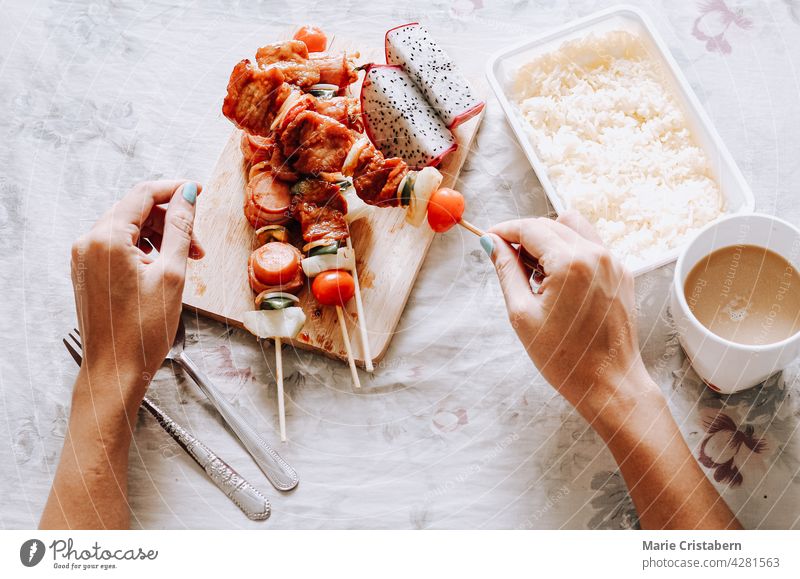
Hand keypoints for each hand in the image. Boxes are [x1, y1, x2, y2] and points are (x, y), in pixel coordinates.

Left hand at [70, 180, 202, 408]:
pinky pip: (119, 246)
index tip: (199, 192)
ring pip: (130, 228)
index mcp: (107, 238)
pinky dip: (145, 250)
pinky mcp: (88, 271)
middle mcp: (89, 242)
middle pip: (136, 210)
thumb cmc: (142, 331)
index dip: (175, 190)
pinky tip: (163, 269)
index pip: (143, 194)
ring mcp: (85, 257)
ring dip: (161, 237)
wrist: (115, 370)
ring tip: (185, 262)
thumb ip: (181, 228)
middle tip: (198, 246)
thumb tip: (188, 194)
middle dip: (172, 221)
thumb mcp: (172, 274)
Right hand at [484, 211, 658, 423]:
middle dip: (525, 236)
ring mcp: (613, 263)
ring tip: (535, 274)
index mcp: (571, 262)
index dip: (505, 230)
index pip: (530, 228)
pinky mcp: (621, 274)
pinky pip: (591, 246)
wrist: (609, 384)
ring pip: (573, 229)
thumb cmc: (563, 357)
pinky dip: (569, 252)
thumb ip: (506, 271)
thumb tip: (491, 243)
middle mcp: (596, 254)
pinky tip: (558, 283)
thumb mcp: (522, 314)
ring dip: (549, 240)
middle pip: (551, 224)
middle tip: (508, 262)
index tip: (488, 238)